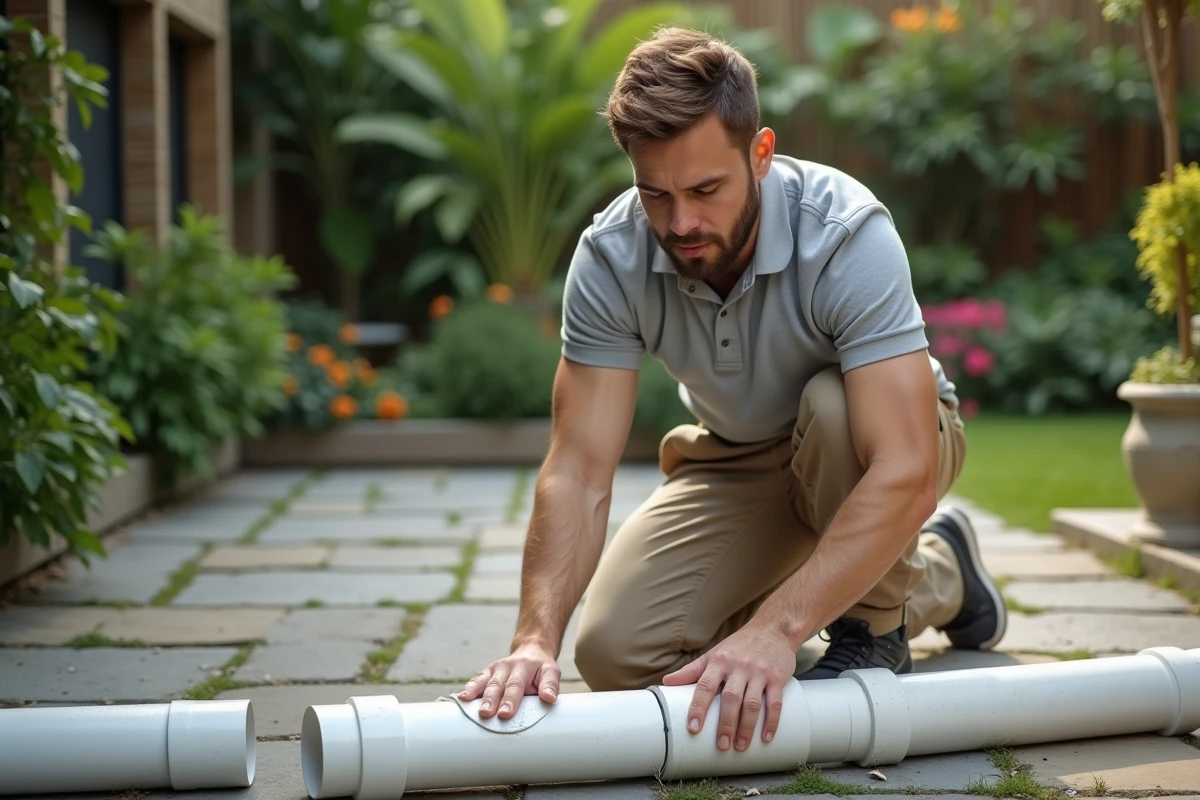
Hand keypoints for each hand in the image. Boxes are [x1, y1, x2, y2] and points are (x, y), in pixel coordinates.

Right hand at [457, 642, 560, 719]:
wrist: (531, 652)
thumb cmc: (541, 670)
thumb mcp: (551, 673)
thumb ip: (550, 685)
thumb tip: (549, 698)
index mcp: (525, 668)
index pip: (516, 686)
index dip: (510, 700)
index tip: (505, 714)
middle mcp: (508, 666)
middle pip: (498, 685)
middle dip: (491, 700)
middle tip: (486, 714)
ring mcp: (496, 669)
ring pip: (485, 682)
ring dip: (476, 694)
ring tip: (466, 703)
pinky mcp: (487, 672)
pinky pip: (477, 680)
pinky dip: (469, 689)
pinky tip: (462, 698)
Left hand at [662, 621, 794, 751]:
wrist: (773, 629)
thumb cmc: (739, 646)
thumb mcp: (713, 654)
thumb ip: (691, 670)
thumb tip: (666, 682)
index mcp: (719, 661)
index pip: (705, 685)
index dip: (698, 707)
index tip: (693, 728)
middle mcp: (739, 666)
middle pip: (731, 698)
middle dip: (726, 724)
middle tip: (722, 745)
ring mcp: (760, 672)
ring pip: (753, 704)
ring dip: (747, 728)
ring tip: (740, 746)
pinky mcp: (778, 678)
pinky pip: (775, 703)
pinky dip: (772, 722)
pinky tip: (766, 737)